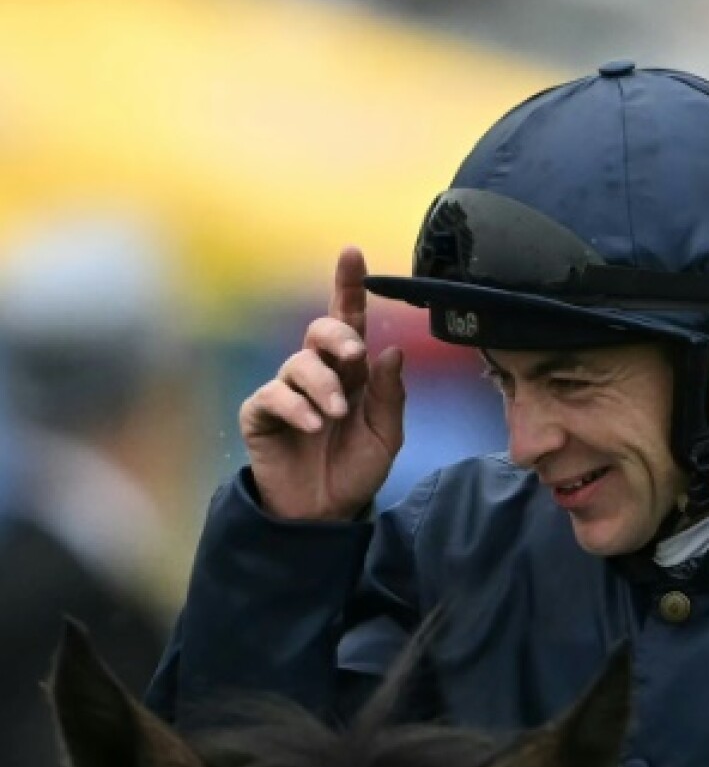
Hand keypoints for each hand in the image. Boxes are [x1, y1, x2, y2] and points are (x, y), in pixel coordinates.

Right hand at [240, 248, 405, 520]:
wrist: (325, 513)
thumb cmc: (355, 470)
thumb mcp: (385, 436)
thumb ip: (389, 395)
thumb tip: (390, 350)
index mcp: (350, 373)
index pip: (349, 320)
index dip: (349, 286)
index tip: (352, 253)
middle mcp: (316, 374)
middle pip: (320, 331)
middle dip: (337, 336)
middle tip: (354, 357)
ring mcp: (286, 392)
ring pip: (298, 364)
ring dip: (322, 386)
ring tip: (335, 416)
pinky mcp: (261, 414)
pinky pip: (273, 396)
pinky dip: (296, 408)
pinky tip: (312, 426)